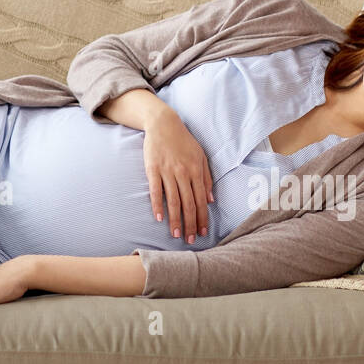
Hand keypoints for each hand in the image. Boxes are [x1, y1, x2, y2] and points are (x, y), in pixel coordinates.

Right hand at [142, 108, 213, 243]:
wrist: (163, 124)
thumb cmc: (184, 141)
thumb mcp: (201, 156)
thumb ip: (206, 178)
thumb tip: (210, 200)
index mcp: (196, 171)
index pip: (200, 200)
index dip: (202, 218)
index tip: (202, 232)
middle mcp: (183, 173)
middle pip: (188, 204)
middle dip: (189, 224)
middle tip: (189, 240)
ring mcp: (167, 171)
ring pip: (173, 200)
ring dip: (175, 220)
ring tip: (175, 234)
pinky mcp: (153, 169)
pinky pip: (156, 190)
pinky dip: (158, 205)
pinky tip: (159, 217)